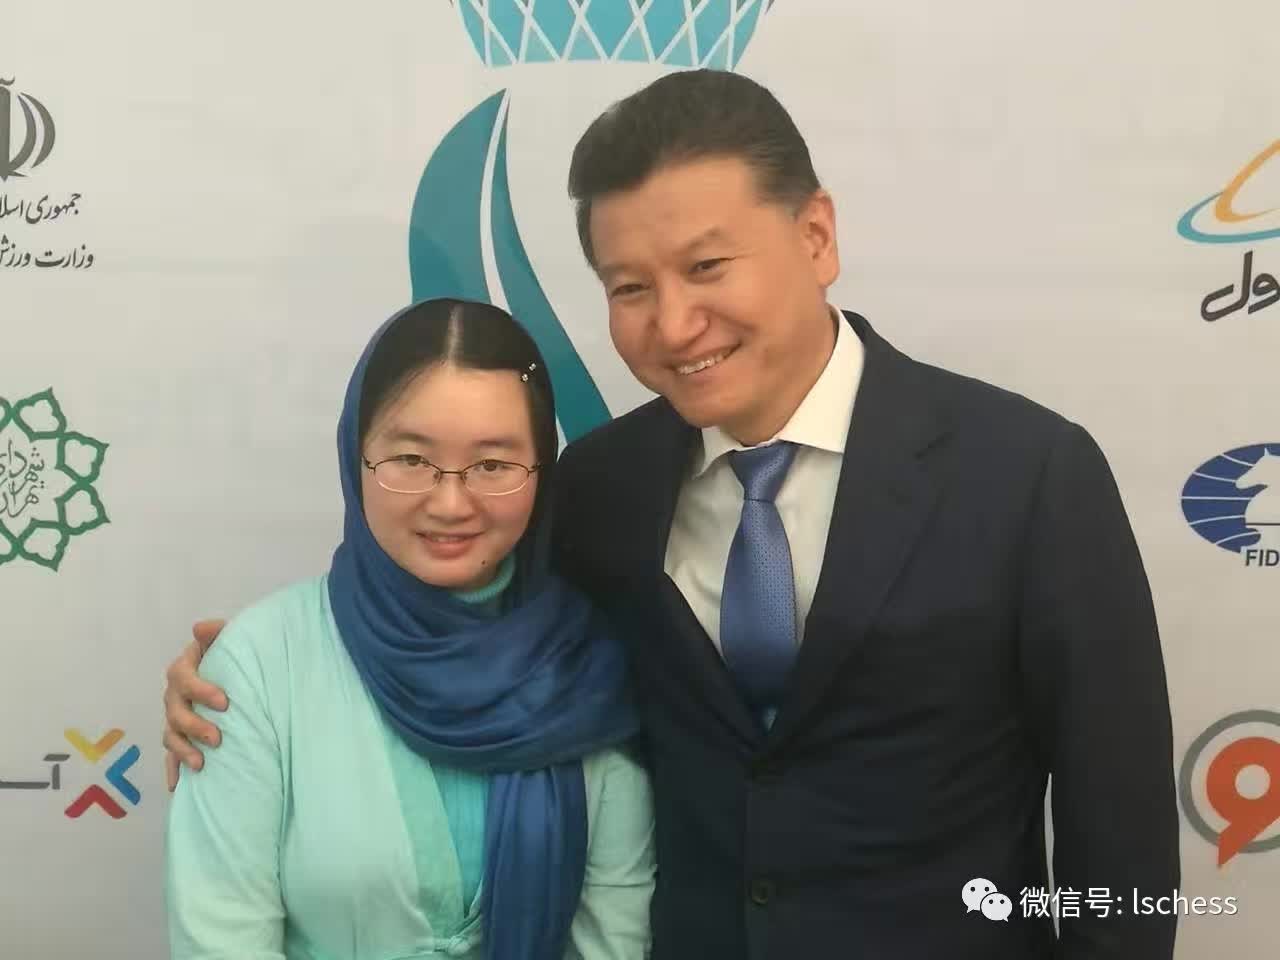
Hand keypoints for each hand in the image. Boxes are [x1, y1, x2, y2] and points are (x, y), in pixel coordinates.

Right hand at [163, 619, 228, 791]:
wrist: (235, 671)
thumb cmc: (233, 654)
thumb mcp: (229, 638)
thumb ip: (216, 632)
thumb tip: (200, 627)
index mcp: (185, 668)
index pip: (183, 677)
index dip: (200, 690)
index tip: (225, 702)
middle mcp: (175, 694)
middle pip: (175, 711)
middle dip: (194, 726)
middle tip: (217, 738)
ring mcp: (174, 717)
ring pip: (170, 735)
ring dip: (182, 750)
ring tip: (200, 763)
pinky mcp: (180, 736)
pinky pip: (171, 755)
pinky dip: (173, 769)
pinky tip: (176, 787)